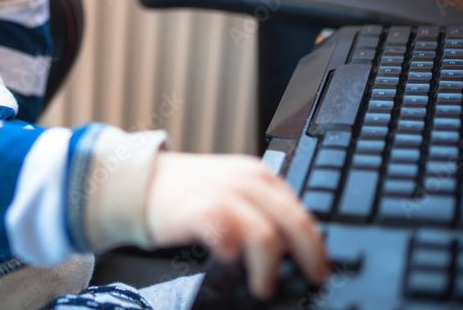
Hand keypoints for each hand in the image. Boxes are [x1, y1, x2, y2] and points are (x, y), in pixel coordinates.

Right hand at [145, 152, 329, 299]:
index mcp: (259, 176)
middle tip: (313, 279)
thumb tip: (294, 248)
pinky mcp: (201, 211)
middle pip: (296, 223)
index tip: (320, 266)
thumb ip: (260, 208)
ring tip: (263, 286)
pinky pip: (228, 238)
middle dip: (310, 258)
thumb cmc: (187, 194)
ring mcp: (224, 195)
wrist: (142, 183)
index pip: (302, 212)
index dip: (316, 244)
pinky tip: (227, 260)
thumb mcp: (232, 189)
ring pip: (268, 238)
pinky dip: (232, 255)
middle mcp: (247, 182)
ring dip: (270, 269)